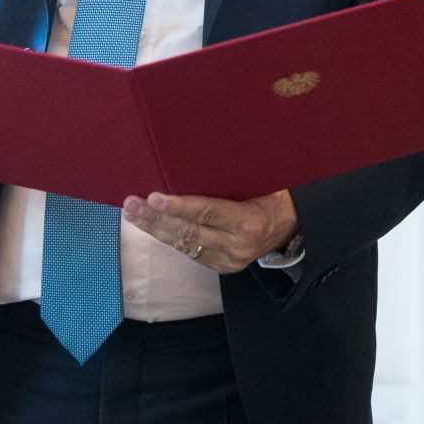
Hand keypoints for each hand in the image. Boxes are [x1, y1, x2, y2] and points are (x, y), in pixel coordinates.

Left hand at [121, 190, 298, 274]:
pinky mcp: (222, 267)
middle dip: (156, 218)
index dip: (180, 207)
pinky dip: (168, 238)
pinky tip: (150, 225)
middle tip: (131, 204)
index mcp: (250, 221)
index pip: (209, 213)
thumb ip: (233, 177)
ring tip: (132, 213)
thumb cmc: (274, 195)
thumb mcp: (262, 182)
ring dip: (155, 229)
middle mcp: (238, 245)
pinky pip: (190, 252)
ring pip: (184, 245)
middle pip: (189, 232)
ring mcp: (229, 260)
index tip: (154, 198)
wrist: (292, 227)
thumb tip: (197, 156)